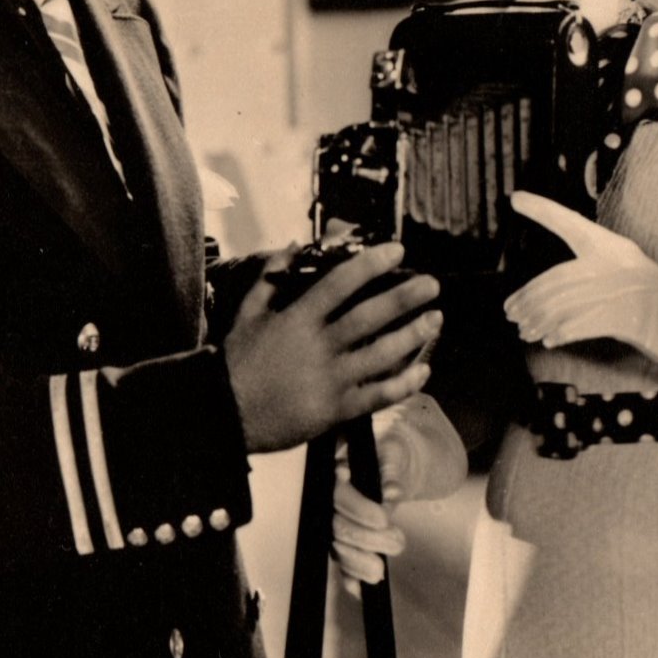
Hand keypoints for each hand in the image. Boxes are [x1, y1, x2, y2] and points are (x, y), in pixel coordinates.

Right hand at [222, 243, 443, 452]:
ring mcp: (329, 380)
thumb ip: (272, 277)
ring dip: (412, 336)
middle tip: (432, 284)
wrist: (222, 414)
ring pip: (381, 355)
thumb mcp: (247, 312)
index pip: (340, 283)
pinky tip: (423, 371)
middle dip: (404, 298)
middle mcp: (317, 347)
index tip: (397, 250)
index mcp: (297, 320)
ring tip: (436, 319)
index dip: (371, 264)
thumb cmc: (236, 362)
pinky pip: (377, 396)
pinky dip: (404, 384)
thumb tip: (293, 243)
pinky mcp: (334, 410)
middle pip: (369, 317)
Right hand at [330, 394, 467, 587]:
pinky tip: (360, 588)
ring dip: (359, 563)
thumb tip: (390, 491)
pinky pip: (341, 565)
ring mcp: (336, 524)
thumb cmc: (390, 456)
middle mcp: (331, 501)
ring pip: (337, 549)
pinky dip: (350, 579)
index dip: (359, 510)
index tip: (383, 519)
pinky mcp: (345, 543)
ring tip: (381, 569)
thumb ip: (391, 473)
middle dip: (367, 540)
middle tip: (397, 541)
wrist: (393, 465)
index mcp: (338, 474)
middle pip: (338, 527)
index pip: (340, 496)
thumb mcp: (394, 456)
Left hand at [502, 193, 657, 348]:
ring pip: (566, 303)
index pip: (572, 223)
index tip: (516, 198)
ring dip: (540, 320)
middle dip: (529, 298)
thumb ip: (587, 277)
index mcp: (614, 246)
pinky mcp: (629, 317)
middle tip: (511, 312)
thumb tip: (543, 296)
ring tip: (525, 331)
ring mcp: (624, 290)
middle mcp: (618, 262)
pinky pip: (583, 324)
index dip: (544, 209)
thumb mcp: (623, 275)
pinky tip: (549, 339)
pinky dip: (562, 333)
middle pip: (558, 278)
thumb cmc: (653, 301)